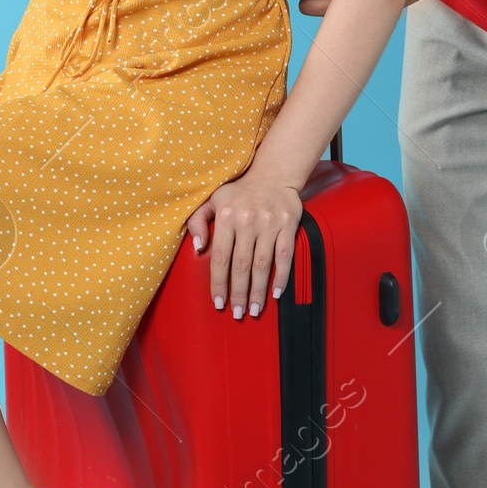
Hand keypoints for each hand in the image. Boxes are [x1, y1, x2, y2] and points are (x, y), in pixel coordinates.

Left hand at [186, 171, 302, 318]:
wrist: (273, 174)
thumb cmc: (238, 192)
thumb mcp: (212, 200)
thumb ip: (198, 221)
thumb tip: (198, 248)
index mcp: (226, 216)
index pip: (220, 257)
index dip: (219, 283)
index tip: (218, 303)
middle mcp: (247, 220)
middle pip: (241, 265)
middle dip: (239, 293)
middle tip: (238, 313)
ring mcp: (269, 222)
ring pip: (263, 264)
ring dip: (259, 290)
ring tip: (256, 309)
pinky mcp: (288, 224)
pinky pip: (285, 255)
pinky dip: (281, 276)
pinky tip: (276, 293)